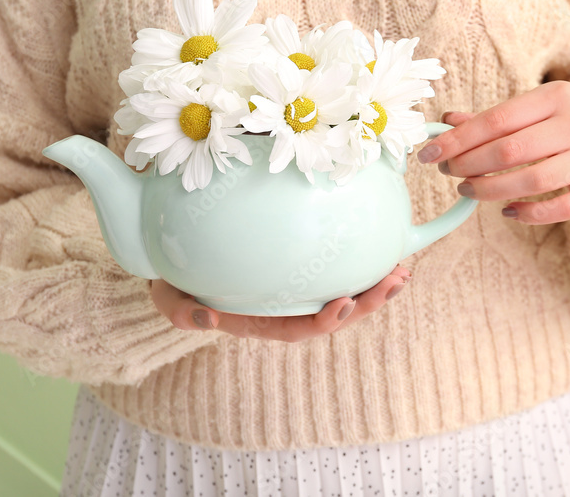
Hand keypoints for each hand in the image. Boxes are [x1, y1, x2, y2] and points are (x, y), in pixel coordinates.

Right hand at [148, 266, 410, 341]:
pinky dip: (360, 256)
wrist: (174, 252)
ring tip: (402, 269)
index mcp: (259, 320)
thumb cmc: (175, 278)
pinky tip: (380, 240)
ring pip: (343, 290)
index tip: (344, 304)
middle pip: (333, 313)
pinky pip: (335, 263)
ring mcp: (296, 285)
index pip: (297, 329)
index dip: (324, 321)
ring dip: (375, 284)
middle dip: (368, 303)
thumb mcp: (168, 297)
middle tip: (395, 280)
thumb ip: (180, 313)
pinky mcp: (301, 261)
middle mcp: (284, 306)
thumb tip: (207, 323)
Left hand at [417, 80, 569, 223]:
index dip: (458, 139)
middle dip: (469, 164)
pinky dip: (529, 213)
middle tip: (449, 172)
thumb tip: (447, 122)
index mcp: (555, 97)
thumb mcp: (544, 105)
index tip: (429, 152)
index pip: (497, 119)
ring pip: (532, 180)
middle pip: (510, 150)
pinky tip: (508, 211)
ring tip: (469, 190)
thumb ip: (498, 117)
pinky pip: (560, 208)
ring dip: (491, 189)